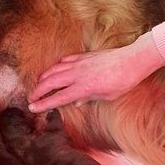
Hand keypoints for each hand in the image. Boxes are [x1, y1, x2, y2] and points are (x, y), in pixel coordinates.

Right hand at [27, 32, 164, 112]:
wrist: (133, 60)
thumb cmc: (123, 81)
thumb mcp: (107, 96)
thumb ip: (88, 99)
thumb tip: (76, 103)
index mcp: (84, 88)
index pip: (58, 98)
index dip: (43, 104)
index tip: (33, 108)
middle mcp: (78, 75)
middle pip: (50, 82)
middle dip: (37, 91)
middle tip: (31, 98)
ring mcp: (79, 63)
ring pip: (54, 70)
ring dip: (43, 78)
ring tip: (38, 85)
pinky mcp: (83, 56)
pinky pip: (64, 61)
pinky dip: (55, 67)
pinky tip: (54, 70)